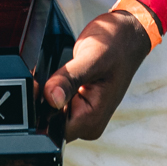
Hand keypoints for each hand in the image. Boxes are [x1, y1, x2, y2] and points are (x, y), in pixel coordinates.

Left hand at [43, 8, 152, 140]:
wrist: (127, 36)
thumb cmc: (116, 45)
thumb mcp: (91, 58)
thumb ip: (69, 80)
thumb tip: (51, 98)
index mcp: (92, 121)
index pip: (52, 130)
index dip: (40, 111)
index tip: (39, 86)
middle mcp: (88, 123)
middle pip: (48, 122)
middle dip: (42, 100)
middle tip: (53, 74)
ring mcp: (82, 115)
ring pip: (49, 111)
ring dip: (45, 92)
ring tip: (60, 72)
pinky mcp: (77, 104)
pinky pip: (54, 102)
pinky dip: (50, 88)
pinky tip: (60, 74)